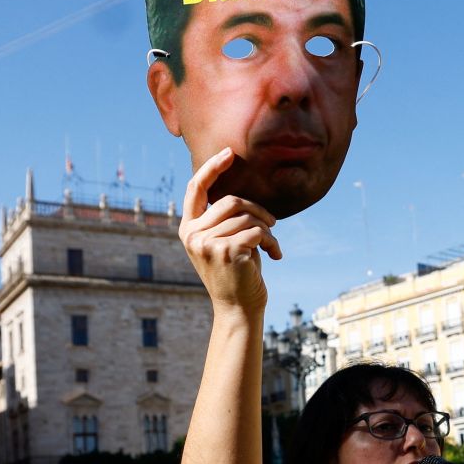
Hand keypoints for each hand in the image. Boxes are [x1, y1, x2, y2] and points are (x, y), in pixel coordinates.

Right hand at [179, 147, 281, 311]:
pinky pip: (257, 231)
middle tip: (272, 224)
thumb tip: (241, 195)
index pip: (196, 189)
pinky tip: (275, 255)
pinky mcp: (226, 251)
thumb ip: (224, 219)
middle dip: (257, 210)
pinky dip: (272, 241)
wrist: (239, 309)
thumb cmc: (237, 274)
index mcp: (188, 229)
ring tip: (273, 245)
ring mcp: (207, 243)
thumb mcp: (224, 242)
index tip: (229, 153)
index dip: (212, 168)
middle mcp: (192, 235)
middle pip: (230, 200)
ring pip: (246, 217)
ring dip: (267, 229)